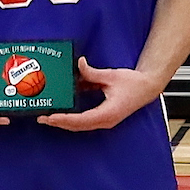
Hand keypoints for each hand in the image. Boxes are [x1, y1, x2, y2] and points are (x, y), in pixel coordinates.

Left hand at [40, 58, 163, 130]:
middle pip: (77, 126)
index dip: (65, 119)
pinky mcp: (103, 117)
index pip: (82, 120)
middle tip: (42, 117)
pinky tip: (61, 112)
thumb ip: (92, 72)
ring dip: (64, 122)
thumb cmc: (133, 83)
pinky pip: (84, 121)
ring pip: (80, 125)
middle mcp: (106, 121)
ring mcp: (105, 121)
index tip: (52, 117)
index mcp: (108, 113)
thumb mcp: (111, 75)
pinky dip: (72, 118)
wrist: (148, 88)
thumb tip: (79, 63)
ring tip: (47, 116)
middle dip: (59, 123)